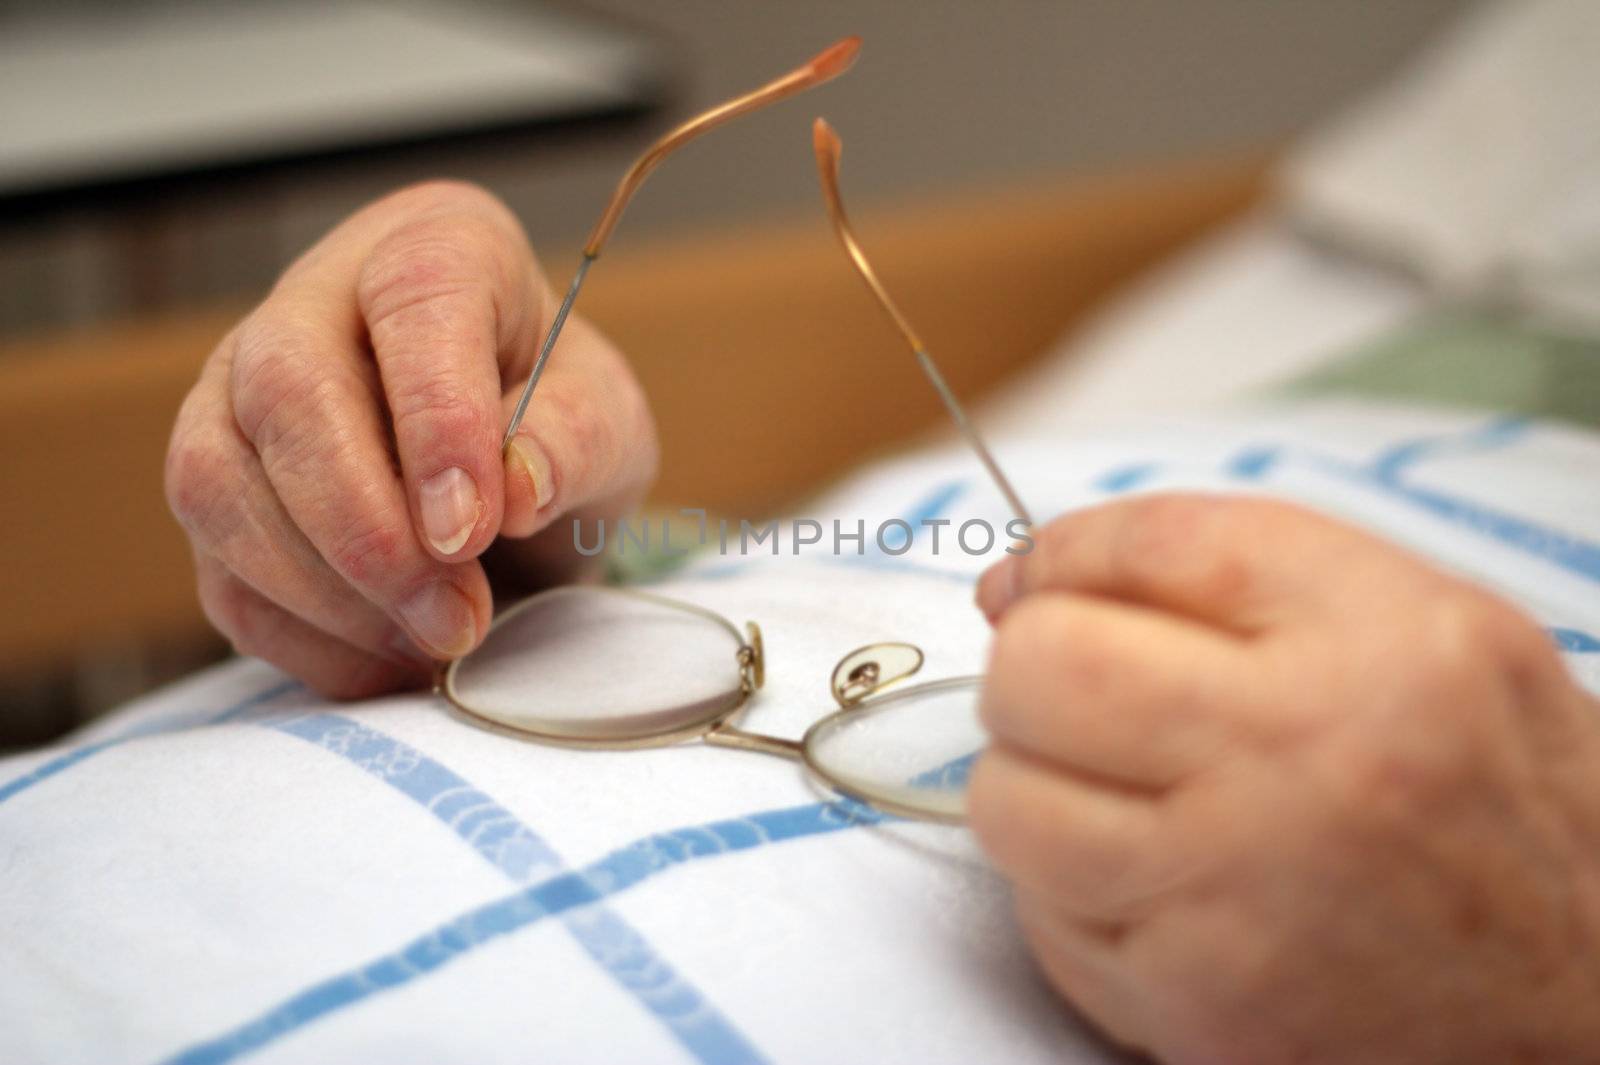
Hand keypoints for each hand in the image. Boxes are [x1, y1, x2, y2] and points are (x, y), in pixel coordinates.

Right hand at [166, 181, 656, 697]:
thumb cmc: (556, 421)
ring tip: (439, 639)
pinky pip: (221, 575)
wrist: (505, 475)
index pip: (414, 298)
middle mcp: (312, 304)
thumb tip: (513, 490)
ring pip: (217, 483)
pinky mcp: (217, 493)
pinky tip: (393, 657)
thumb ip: (578, 438)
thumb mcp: (608, 421)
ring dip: (328, 591)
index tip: (472, 528)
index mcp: (436, 248)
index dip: (437, 417)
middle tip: (457, 614)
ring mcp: (237, 395)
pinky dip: (306, 639)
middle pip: (287, 391)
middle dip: (367, 527)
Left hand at [970, 494, 1599, 1063]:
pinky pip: (1041, 917)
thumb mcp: (1423, 624)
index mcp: (1379, 642)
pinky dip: (1066, 890)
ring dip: (1033, 785)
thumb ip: (1231, 569)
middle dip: (1029, 667)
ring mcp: (1240, 896)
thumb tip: (1023, 580)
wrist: (1589, 986)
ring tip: (1114, 794)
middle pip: (1044, 667)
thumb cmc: (1495, 793)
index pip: (1149, 545)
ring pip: (1007, 800)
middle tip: (1072, 691)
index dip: (1063, 553)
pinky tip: (1149, 882)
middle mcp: (1306, 762)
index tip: (1043, 579)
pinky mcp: (1196, 1005)